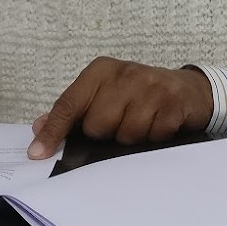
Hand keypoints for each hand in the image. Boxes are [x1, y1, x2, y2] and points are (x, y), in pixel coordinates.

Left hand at [27, 57, 213, 159]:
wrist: (188, 90)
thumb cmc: (138, 95)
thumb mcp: (104, 94)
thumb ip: (73, 110)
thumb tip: (39, 128)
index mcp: (101, 71)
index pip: (69, 103)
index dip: (54, 131)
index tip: (38, 154)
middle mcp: (124, 74)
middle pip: (97, 124)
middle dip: (106, 133)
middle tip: (120, 124)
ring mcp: (150, 87)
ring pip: (126, 133)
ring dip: (132, 137)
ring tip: (142, 123)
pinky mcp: (172, 103)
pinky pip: (152, 137)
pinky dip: (154, 138)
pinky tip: (158, 124)